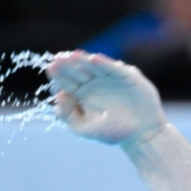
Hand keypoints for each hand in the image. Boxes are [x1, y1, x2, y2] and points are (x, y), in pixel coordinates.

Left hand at [46, 51, 167, 144]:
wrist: (140, 134)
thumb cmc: (110, 132)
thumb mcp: (84, 128)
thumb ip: (68, 115)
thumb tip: (58, 96)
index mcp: (80, 93)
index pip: (66, 81)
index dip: (58, 74)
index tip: (50, 68)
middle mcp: (93, 82)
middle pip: (77, 70)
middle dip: (68, 65)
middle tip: (58, 59)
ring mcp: (109, 77)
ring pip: (94, 66)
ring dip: (83, 60)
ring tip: (73, 56)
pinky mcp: (126, 76)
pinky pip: (114, 69)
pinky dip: (105, 64)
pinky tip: (94, 60)